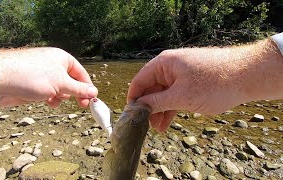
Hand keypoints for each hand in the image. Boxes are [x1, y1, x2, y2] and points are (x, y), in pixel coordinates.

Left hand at [0, 47, 97, 107]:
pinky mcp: (34, 85)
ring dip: (60, 97)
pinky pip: (48, 93)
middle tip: (81, 105)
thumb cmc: (32, 76)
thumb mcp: (61, 84)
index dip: (87, 87)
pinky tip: (46, 101)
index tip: (91, 100)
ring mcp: (43, 75)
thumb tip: (94, 92)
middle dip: (74, 93)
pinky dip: (50, 98)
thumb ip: (79, 89)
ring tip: (54, 99)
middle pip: (71, 82)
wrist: (0, 80)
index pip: (81, 73)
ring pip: (60, 89)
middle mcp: (53, 65)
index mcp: (62, 58)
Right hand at [128, 39, 282, 131]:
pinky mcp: (191, 81)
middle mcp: (170, 66)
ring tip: (158, 129)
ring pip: (164, 94)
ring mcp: (181, 74)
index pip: (139, 81)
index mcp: (163, 64)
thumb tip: (138, 107)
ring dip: (160, 110)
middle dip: (149, 108)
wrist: (248, 75)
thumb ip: (157, 102)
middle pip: (151, 88)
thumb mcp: (181, 96)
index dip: (133, 99)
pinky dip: (172, 107)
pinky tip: (168, 122)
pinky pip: (176, 95)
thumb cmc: (214, 82)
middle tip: (145, 126)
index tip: (130, 116)